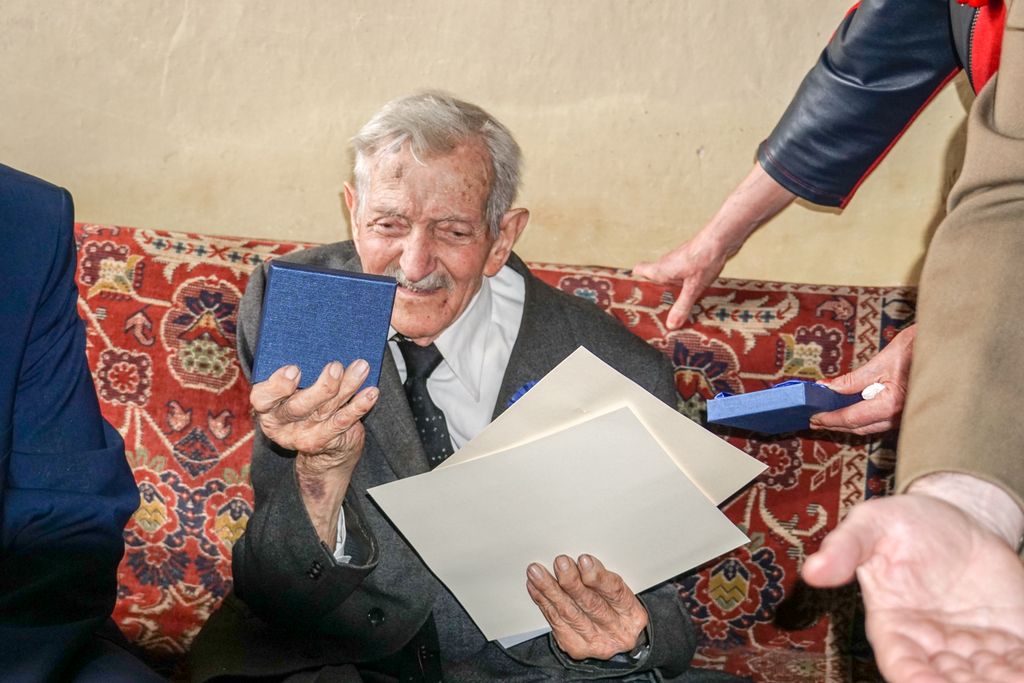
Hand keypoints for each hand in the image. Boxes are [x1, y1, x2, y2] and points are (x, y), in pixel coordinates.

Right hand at [251, 360, 378, 470]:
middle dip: (320, 387)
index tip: (295, 369)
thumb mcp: (290, 388)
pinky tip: (371, 392)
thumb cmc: (302, 400)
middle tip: (335, 366)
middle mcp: (281, 423)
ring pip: (326, 409)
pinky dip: (359, 405)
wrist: (319, 443)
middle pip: (297, 407)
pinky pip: (343, 421)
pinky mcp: (324, 440)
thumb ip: (294, 371)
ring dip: (347, 386)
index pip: (262, 398)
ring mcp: (302, 435)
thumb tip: (315, 339)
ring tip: (361, 367)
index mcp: (266, 406)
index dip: (277, 385)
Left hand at [526, 554, 647, 660]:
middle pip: (591, 604)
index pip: (615, 593)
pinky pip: (556, 623)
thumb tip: (581, 562)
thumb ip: (602, 579)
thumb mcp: (619, 594)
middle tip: (560, 563)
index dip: (598, 576)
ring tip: (537, 573)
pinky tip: (535, 588)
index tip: (584, 560)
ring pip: (569, 613)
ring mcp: (595, 643)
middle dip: (572, 582)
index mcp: (632, 614)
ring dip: (550, 590)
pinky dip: (544, 602)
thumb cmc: (616, 611)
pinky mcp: (576, 648)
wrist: (616, 643)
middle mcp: (616, 631)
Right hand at [634, 163, 794, 330]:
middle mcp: (665, 264)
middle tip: (659, 311)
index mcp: (660, 270)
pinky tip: (694, 294)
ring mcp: (678, 261)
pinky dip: (684, 284)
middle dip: (656, 293)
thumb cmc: (704, 258)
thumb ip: (682, 307)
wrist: (722, 239)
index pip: (638, 271)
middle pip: (653, 277)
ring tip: (677, 307)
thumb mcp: (693, 288)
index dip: (635, 282)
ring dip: (672, 290)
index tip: (636, 296)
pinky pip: (682, 275)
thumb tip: (670, 325)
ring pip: (669, 277)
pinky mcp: (690, 261)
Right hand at [802, 493, 1023, 681]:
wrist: (955, 515)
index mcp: (893, 624)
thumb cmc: (902, 522)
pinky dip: (1021, 669)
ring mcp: (972, 643)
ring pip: (985, 677)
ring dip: (1000, 681)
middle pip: (947, 679)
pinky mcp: (1009, 636)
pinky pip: (1017, 661)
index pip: (901, 663)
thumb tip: (812, 571)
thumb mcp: (871, 524)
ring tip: (1014, 679)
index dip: (914, 678)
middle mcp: (933, 643)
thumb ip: (845, 548)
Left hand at [810, 325, 915, 433]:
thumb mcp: (882, 361)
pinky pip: (881, 421)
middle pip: (859, 427)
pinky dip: (863, 418)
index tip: (813, 417)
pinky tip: (851, 410)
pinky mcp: (909, 414)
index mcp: (891, 404)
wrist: (951, 348)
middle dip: (835, 424)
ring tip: (828, 416)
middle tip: (814, 420)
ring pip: (870, 426)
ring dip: (848, 422)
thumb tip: (829, 388)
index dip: (829, 419)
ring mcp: (906, 418)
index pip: (852, 418)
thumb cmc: (920, 348)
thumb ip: (854, 379)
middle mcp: (900, 417)